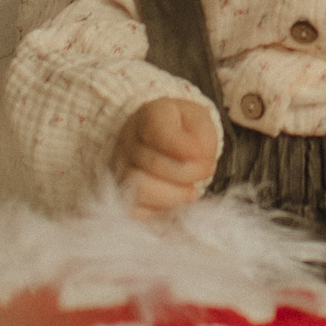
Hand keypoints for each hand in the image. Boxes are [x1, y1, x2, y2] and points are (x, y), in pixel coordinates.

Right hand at [112, 98, 216, 219]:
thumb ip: (202, 138)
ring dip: (174, 195)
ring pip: (139, 189)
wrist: (166, 138)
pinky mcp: (121, 194)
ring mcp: (120, 169)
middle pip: (152, 164)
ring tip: (191, 190)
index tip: (201, 153)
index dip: (182, 147)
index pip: (158, 132)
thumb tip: (195, 157)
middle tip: (205, 171)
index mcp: (150, 115)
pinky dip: (159, 211)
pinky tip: (174, 201)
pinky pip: (134, 210)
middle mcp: (127, 141)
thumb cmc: (185, 130)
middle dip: (187, 173)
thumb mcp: (200, 122)